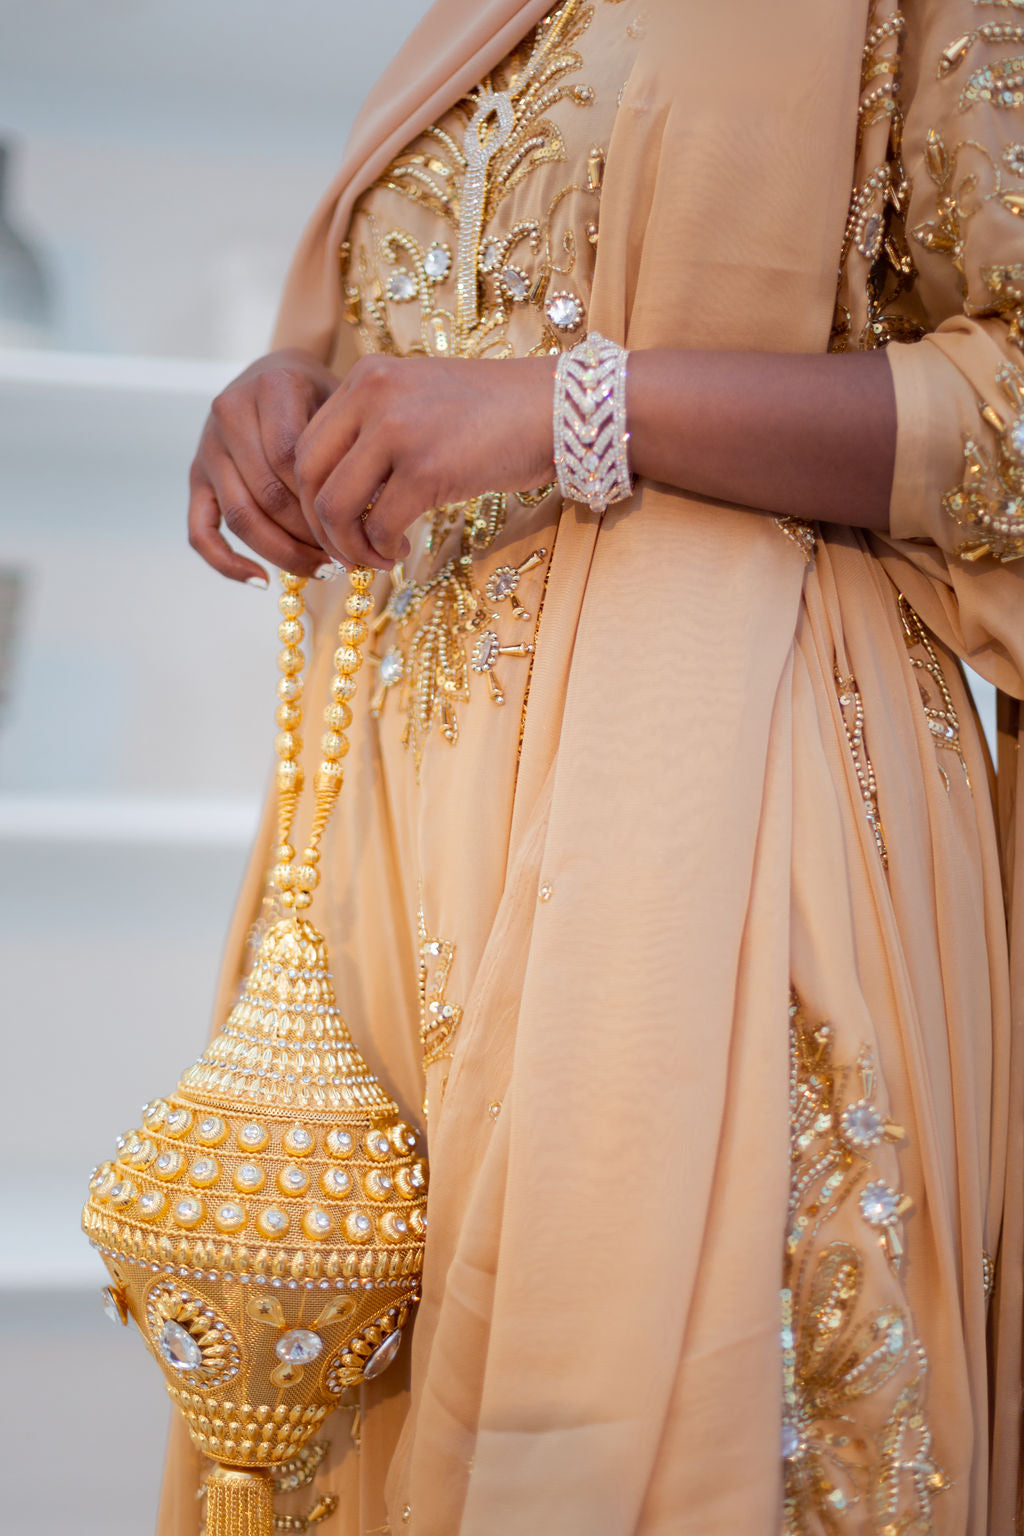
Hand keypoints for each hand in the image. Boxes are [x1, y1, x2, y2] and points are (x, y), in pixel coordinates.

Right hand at [188, 348, 341, 584]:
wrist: (279, 372)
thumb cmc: (322, 396)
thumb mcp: (344, 405)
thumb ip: (353, 448)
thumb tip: (380, 514)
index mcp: (271, 387)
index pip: (293, 459)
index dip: (324, 502)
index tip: (361, 528)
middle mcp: (230, 413)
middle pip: (268, 493)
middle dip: (311, 534)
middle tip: (349, 557)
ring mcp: (208, 447)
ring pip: (240, 516)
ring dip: (283, 552)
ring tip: (323, 569)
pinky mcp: (196, 478)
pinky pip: (200, 531)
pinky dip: (227, 563)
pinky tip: (262, 580)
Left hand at [293, 353, 557, 568]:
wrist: (556, 408)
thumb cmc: (493, 414)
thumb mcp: (419, 402)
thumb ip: (374, 432)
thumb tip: (340, 496)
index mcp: (364, 377)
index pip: (305, 446)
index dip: (309, 497)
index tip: (333, 524)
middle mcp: (372, 396)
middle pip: (309, 477)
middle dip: (320, 527)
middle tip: (344, 551)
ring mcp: (397, 431)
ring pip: (335, 507)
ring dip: (348, 545)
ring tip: (373, 556)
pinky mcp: (427, 469)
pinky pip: (379, 526)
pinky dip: (382, 550)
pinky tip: (400, 550)